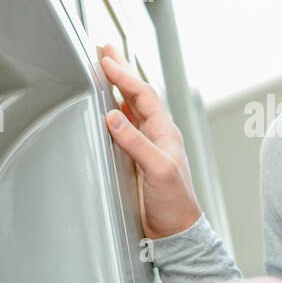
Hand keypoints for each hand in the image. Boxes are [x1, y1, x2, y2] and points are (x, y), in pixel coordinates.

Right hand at [98, 43, 200, 238]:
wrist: (176, 232)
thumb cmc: (174, 203)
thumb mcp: (157, 170)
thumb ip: (136, 143)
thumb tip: (113, 117)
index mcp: (165, 132)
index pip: (143, 95)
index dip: (124, 76)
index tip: (106, 60)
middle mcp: (157, 135)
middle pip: (138, 95)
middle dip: (122, 71)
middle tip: (105, 50)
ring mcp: (148, 146)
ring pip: (131, 108)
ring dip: (118, 88)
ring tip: (105, 69)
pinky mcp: (138, 160)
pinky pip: (125, 127)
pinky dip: (115, 111)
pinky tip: (107, 108)